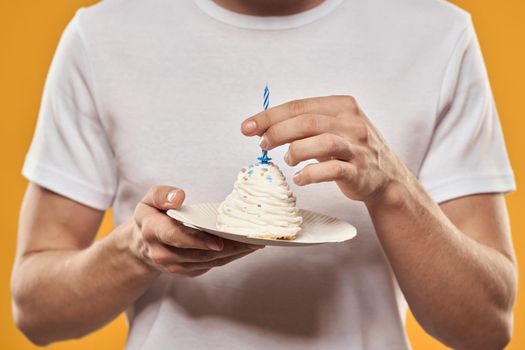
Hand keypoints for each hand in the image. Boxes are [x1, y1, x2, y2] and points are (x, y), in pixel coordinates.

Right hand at [130, 186, 263, 276]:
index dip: (198, 241)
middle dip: (227, 248)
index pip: (176, 238)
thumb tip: (179, 196)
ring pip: (208, 261)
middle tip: (251, 239)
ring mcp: (175, 266)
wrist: (142, 245)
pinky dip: (230, 257)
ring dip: (233, 254)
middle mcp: (163, 253)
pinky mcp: (187, 271)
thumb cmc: (151, 217)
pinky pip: (211, 265)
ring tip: (255, 242)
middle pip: (199, 254)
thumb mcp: (149, 199)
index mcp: (153, 232)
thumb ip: (162, 195)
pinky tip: (245, 247)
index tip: (218, 241)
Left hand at [241, 96, 408, 202]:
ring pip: (320, 142)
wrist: (386, 179)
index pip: (299, 106)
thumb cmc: (351, 151)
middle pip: (306, 122)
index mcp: (343, 105)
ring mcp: (358, 147)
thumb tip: (263, 128)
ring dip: (295, 152)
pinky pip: (331, 170)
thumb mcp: (332, 128)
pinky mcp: (359, 172)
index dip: (269, 116)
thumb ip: (304, 125)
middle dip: (276, 132)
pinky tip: (299, 178)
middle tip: (262, 145)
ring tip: (287, 160)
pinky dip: (309, 174)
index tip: (247, 127)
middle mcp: (352, 123)